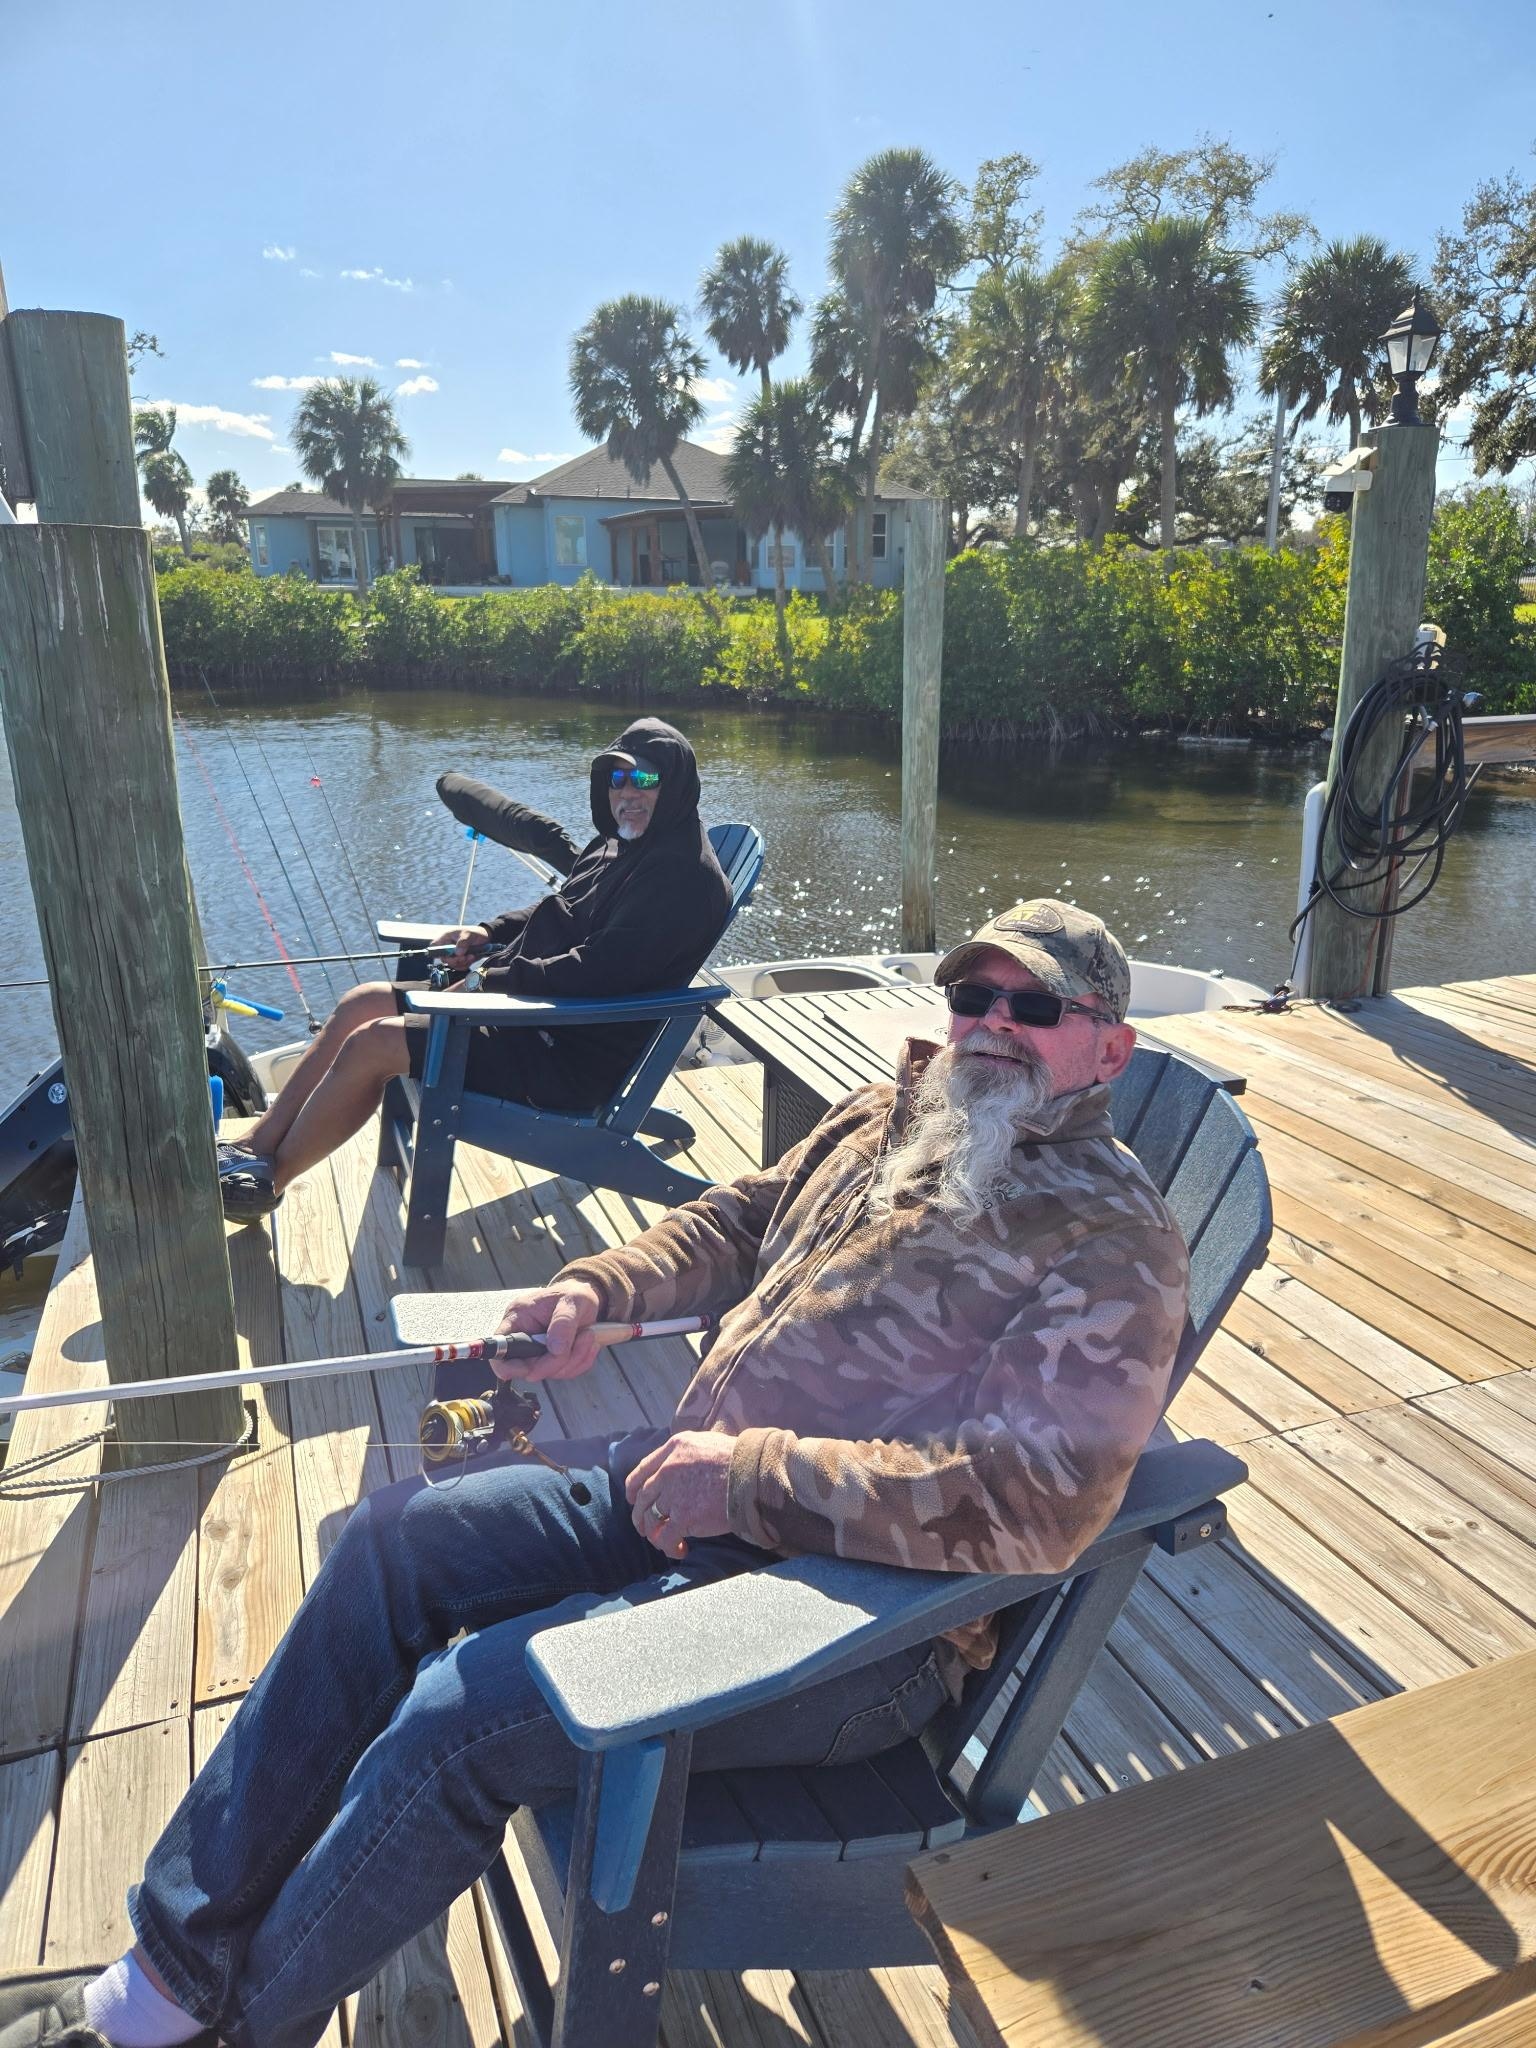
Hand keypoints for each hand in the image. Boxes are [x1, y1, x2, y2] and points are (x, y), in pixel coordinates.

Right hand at [435, 923, 490, 969]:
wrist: (486, 938)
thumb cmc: (475, 932)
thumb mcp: (469, 934)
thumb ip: (463, 942)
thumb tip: (457, 953)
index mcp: (446, 938)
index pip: (434, 946)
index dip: (435, 952)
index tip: (446, 955)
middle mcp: (448, 947)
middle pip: (444, 959)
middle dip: (455, 960)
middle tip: (465, 957)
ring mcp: (454, 955)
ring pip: (452, 964)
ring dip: (462, 963)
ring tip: (471, 956)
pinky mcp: (461, 960)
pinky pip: (460, 967)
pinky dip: (466, 965)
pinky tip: (472, 958)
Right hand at [492, 1281, 603, 1380]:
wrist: (585, 1299)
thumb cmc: (573, 1295)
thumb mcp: (572, 1300)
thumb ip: (563, 1323)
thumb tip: (555, 1349)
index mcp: (518, 1319)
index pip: (499, 1349)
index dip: (508, 1366)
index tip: (529, 1368)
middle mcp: (523, 1338)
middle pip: (528, 1369)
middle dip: (557, 1361)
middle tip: (584, 1338)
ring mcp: (537, 1353)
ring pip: (551, 1373)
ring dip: (575, 1359)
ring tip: (588, 1334)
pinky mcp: (552, 1361)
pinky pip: (566, 1372)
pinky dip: (581, 1361)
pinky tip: (587, 1342)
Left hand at [624, 1431, 734, 1557]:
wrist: (752, 1476)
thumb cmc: (738, 1460)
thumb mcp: (705, 1442)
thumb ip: (686, 1454)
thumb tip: (678, 1467)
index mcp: (673, 1448)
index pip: (642, 1470)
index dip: (633, 1488)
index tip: (632, 1499)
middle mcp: (668, 1469)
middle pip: (643, 1497)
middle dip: (640, 1516)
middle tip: (645, 1528)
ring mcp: (674, 1494)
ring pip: (651, 1519)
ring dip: (654, 1534)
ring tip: (665, 1542)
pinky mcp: (684, 1516)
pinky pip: (666, 1537)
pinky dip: (669, 1546)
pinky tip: (680, 1550)